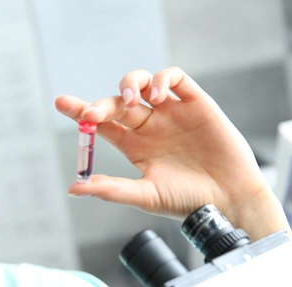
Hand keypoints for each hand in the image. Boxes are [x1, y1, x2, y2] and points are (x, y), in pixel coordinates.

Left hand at [55, 66, 288, 239]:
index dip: (82, 112)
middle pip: (118, 103)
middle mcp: (149, 127)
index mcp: (134, 146)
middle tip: (93, 114)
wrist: (228, 200)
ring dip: (131, 83)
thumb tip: (74, 188)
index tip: (62, 104)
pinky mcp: (195, 103)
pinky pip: (175, 79)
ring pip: (143, 84)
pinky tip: (157, 95)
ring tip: (130, 99)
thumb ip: (111, 189)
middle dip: (103, 103)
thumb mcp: (145, 195)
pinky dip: (162, 79)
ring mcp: (171, 113)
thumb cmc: (187, 201)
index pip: (102, 124)